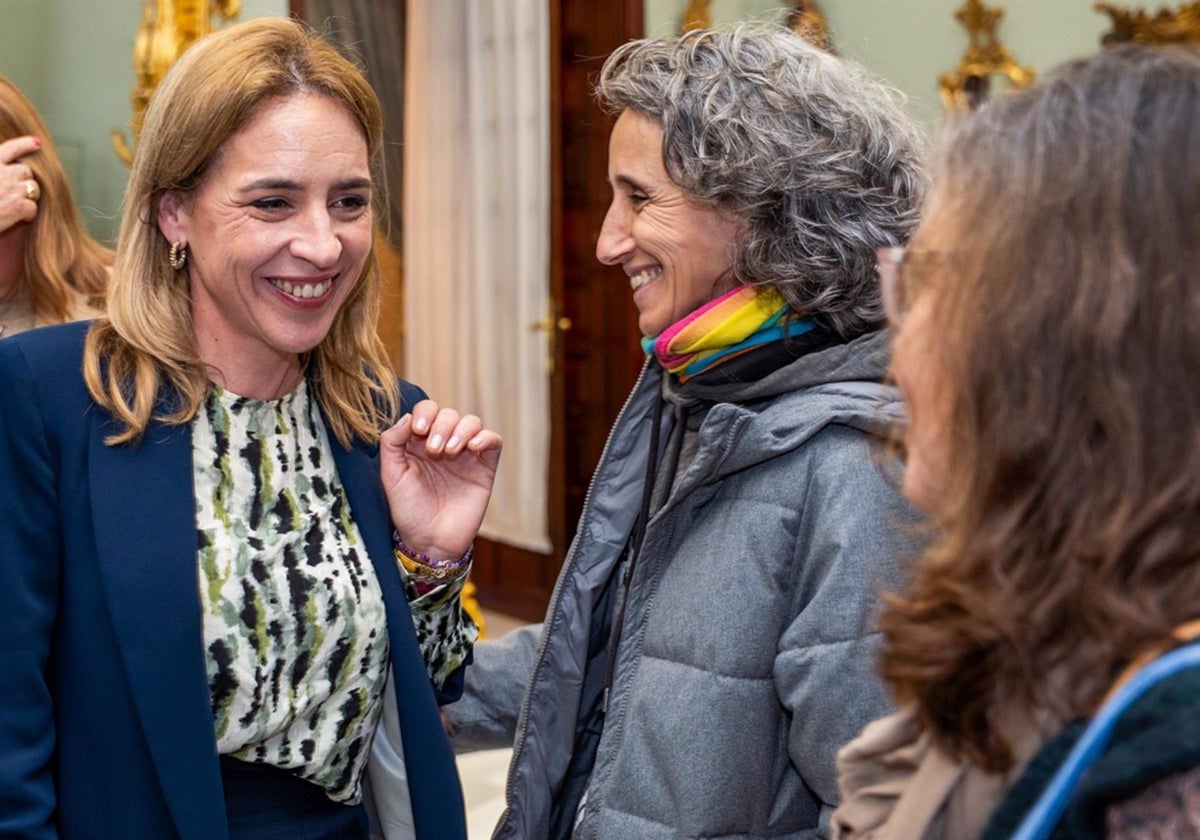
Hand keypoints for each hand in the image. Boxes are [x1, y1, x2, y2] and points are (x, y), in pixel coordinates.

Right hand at [0, 136, 40, 234]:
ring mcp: (13, 188)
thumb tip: (7, 168)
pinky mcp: (19, 206)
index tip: (37, 142)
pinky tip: (18, 217)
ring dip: (28, 196)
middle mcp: (3, 172)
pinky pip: (32, 207)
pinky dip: (28, 214)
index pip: (11, 148)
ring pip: (33, 188)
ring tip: (14, 204)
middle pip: (26, 171)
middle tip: (15, 191)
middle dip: (24, 180)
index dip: (25, 144)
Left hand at [380, 400, 502, 559]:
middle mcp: (443, 444)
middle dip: (442, 426)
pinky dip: (485, 438)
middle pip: (449, 414)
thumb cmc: (409, 511)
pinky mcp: (484, 467)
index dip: (425, 413)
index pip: (427, 411)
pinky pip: (493, 441)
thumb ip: (392, 444)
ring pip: (472, 422)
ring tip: (450, 452)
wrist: (431, 540)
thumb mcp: (392, 476)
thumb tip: (406, 417)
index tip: (419, 431)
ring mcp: (465, 455)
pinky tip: (472, 449)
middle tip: (434, 451)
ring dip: (461, 431)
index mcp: (419, 443)